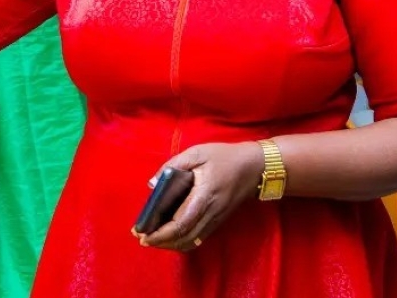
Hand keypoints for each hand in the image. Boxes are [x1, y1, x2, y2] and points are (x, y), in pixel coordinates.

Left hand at [136, 142, 262, 251]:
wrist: (255, 167)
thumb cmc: (224, 157)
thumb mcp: (198, 153)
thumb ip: (173, 165)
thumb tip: (153, 183)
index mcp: (204, 195)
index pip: (181, 223)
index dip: (161, 234)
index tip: (144, 235)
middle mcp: (210, 212)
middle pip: (184, 237)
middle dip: (161, 242)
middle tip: (142, 239)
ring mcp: (216, 219)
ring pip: (192, 241)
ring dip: (171, 245)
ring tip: (153, 240)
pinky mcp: (218, 220)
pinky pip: (198, 238)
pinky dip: (182, 242)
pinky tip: (170, 237)